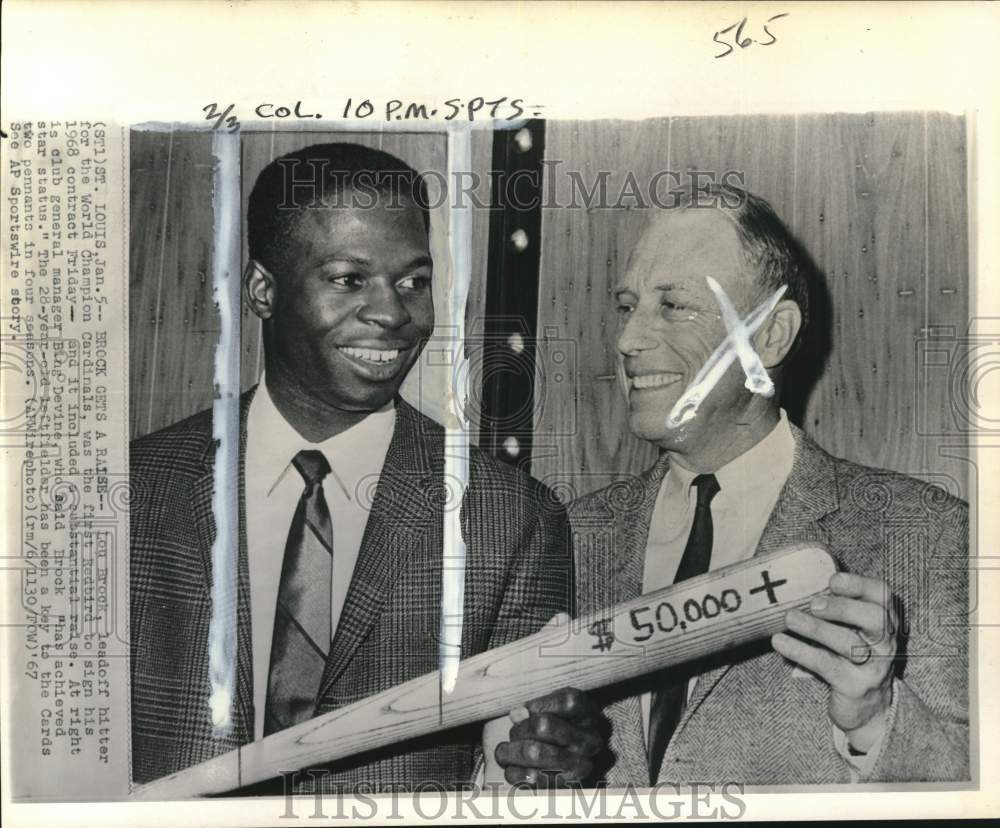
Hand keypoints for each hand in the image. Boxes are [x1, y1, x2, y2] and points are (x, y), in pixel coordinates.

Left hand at [494, 687, 604, 786]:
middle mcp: (589, 741)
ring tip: (504, 750)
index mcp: (589, 715)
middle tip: (514, 732)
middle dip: (520, 728)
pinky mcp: (564, 786)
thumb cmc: (561, 728)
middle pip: (543, 726)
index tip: (526, 709)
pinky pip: (531, 778)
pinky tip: (510, 767)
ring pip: (534, 753)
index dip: (539, 704)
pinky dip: (513, 771)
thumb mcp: (555, 709)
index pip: (567, 702)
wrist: (575, 763)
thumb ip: (538, 707)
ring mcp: (579, 766)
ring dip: (511, 750)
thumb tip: (517, 714)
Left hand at [772, 571, 896, 750]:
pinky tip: (779, 641)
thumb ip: (835, 607)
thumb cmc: (848, 655)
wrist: (866, 707)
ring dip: (816, 629)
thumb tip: (797, 583)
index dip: (860, 585)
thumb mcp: (849, 628)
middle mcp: (885, 643)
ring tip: (790, 618)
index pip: (882, 596)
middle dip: (843, 607)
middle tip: (814, 604)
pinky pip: (827, 666)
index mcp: (885, 621)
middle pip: (876, 619)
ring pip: (850, 644)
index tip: (833, 580)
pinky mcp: (855, 687)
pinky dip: (800, 651)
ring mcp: (874, 667)